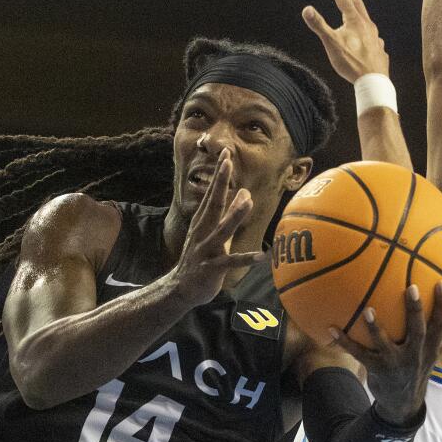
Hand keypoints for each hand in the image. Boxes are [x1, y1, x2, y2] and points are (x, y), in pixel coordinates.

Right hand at [168, 149, 263, 306]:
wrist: (180, 288)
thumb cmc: (201, 258)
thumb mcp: (215, 232)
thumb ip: (230, 213)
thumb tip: (245, 192)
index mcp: (203, 221)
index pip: (212, 193)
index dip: (219, 174)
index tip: (226, 153)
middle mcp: (202, 231)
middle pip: (213, 203)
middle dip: (220, 182)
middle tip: (227, 161)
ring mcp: (205, 249)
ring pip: (221, 230)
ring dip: (234, 216)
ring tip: (248, 202)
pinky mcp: (210, 268)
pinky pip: (229, 262)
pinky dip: (244, 259)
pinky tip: (260, 256)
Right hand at [303, 0, 388, 84]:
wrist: (373, 80)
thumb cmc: (351, 63)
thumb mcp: (331, 43)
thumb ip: (319, 25)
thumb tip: (306, 9)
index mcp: (355, 22)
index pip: (343, 1)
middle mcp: (367, 26)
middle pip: (359, 4)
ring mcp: (375, 37)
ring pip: (367, 19)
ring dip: (360, 11)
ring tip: (357, 11)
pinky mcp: (378, 48)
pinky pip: (373, 36)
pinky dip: (367, 32)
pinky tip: (368, 38)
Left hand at [329, 282, 441, 422]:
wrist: (403, 402)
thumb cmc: (419, 365)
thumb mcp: (437, 351)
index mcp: (431, 347)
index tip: (441, 282)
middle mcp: (416, 355)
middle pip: (419, 331)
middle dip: (416, 310)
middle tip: (411, 287)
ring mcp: (395, 363)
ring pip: (386, 344)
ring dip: (376, 328)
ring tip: (368, 310)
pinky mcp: (377, 369)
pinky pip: (359, 354)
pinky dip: (344, 341)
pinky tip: (331, 327)